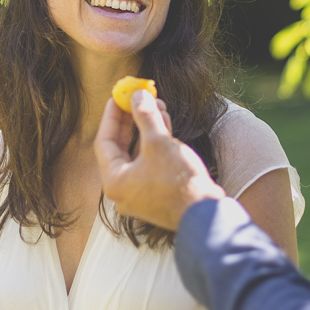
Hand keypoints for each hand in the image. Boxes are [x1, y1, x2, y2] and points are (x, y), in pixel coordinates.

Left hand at [94, 89, 224, 229]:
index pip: (104, 141)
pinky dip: (155, 144)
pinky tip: (165, 125)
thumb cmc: (179, 183)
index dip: (112, 116)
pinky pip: (149, 162)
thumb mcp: (159, 143)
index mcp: (114, 181)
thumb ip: (145, 116)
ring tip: (157, 106)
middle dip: (131, 120)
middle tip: (136, 99)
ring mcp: (139, 193)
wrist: (205, 214)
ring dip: (146, 129)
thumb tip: (138, 95)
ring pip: (137, 153)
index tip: (118, 97)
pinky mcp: (156, 192)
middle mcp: (122, 190)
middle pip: (120, 147)